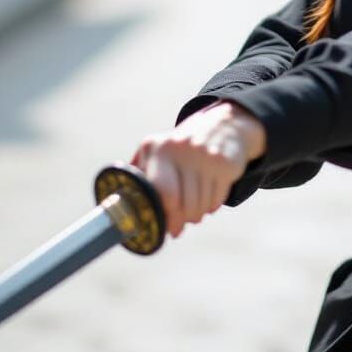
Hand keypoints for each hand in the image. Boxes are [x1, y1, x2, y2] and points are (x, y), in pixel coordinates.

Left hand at [129, 101, 267, 238]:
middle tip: (178, 226)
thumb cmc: (178, 147)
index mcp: (161, 148)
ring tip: (193, 213)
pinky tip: (207, 200)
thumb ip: (139, 174)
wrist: (220, 125)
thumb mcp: (155, 150)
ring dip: (196, 216)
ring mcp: (207, 156)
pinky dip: (211, 207)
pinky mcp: (225, 163)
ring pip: (201, 205)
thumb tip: (125, 206)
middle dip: (181, 221)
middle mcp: (184, 149)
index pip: (163, 191)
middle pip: (184, 204)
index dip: (165, 215)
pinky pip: (218, 200)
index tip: (164, 226)